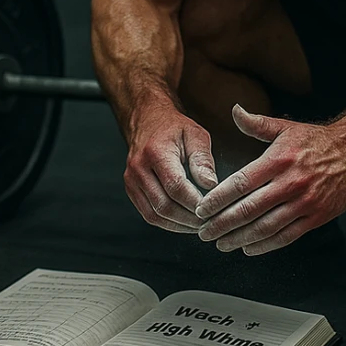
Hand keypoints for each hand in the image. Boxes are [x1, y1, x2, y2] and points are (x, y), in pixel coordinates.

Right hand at [123, 104, 218, 232]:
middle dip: (189, 219)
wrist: (148, 120)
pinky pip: (148, 214)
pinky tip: (185, 222)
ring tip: (200, 225)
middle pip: (164, 205)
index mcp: (156, 152)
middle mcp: (138, 168)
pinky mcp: (131, 190)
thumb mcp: (196, 134)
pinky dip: (167, 223)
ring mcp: (131, 181)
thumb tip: (211, 185)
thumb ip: (203, 159)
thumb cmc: (175, 128)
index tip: (213, 209)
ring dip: (179, 225)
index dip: (195, 202)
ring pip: (154, 215)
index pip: (176, 186)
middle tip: (210, 222)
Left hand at [194, 105, 345, 255]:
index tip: (202, 209)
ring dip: (239, 239)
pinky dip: (264, 246)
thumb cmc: (316, 141)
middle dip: (221, 224)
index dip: (218, 199)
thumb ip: (256, 124)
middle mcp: (290, 182)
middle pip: (248, 209)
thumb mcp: (285, 128)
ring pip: (265, 228)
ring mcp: (304, 202)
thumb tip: (235, 110)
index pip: (241, 183)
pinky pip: (286, 237)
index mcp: (278, 160)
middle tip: (204, 232)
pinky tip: (249, 248)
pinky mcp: (316, 217)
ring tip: (222, 243)